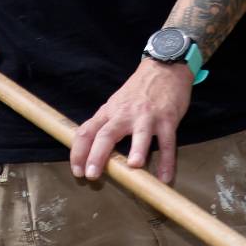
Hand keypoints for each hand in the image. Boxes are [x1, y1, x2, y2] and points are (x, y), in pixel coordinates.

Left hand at [71, 59, 193, 182]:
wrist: (164, 68)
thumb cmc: (138, 90)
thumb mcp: (116, 104)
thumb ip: (104, 124)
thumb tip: (89, 150)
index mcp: (109, 112)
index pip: (86, 132)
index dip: (78, 152)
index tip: (77, 170)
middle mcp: (125, 114)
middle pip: (107, 134)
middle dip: (97, 155)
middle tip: (92, 175)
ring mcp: (148, 116)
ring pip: (141, 133)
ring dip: (138, 150)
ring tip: (134, 166)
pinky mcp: (168, 118)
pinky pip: (168, 142)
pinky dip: (167, 160)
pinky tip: (164, 176)